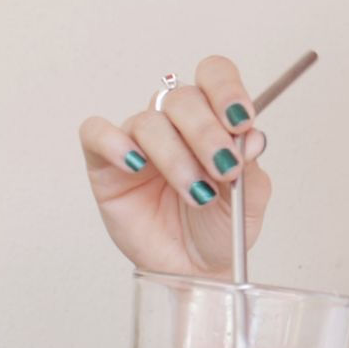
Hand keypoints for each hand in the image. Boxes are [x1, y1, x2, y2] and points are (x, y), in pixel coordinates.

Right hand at [79, 56, 271, 276]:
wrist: (193, 271)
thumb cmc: (219, 230)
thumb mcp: (248, 202)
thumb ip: (251, 168)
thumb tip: (251, 138)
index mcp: (213, 120)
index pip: (214, 76)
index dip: (226, 89)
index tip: (241, 120)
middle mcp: (176, 124)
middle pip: (184, 99)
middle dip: (206, 132)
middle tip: (223, 167)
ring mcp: (140, 141)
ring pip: (150, 122)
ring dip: (176, 157)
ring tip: (195, 192)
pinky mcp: (105, 163)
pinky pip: (96, 134)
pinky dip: (113, 143)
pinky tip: (135, 164)